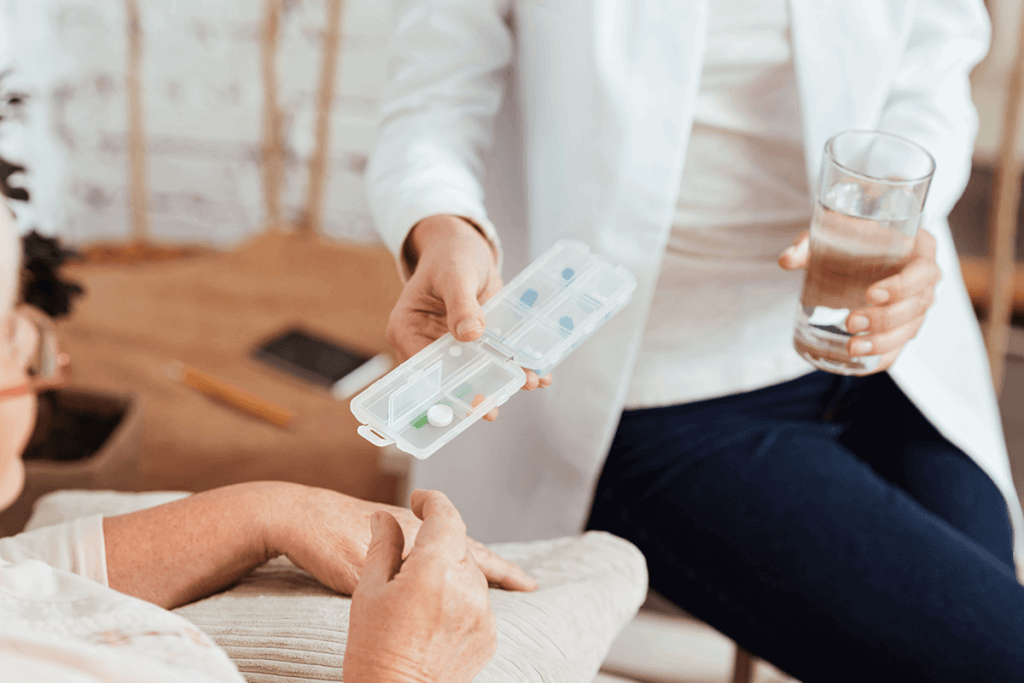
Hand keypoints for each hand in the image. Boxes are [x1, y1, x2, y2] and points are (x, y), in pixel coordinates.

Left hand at [266, 484, 537, 595]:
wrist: (290, 513)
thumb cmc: (323, 540)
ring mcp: (398, 526)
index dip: (502, 570)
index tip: (529, 584)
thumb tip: (422, 589)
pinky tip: (439, 572)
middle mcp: (413, 526)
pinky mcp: (381, 530)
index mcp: (416, 533)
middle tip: (521, 582)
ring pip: (446, 548)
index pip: (473, 553)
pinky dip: (444, 562)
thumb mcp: (361, 567)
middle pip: (466, 548)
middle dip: (493, 566)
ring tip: (489, 576)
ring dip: (470, 562)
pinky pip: (426, 549)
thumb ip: (394, 575)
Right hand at [344, 490, 498, 682]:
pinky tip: (435, 611)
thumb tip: (383, 518)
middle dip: (439, 540)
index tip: (421, 499)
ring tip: (421, 588)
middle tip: (412, 552)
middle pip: (460, 544)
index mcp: (434, 569)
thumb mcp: (367, 587)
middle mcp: (465, 587)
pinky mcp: (487, 634)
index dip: (432, 501)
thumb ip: (383, 544)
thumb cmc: (372, 645)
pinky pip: (478, 600)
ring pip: (471, 571)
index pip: (445, 516)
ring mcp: (482, 613)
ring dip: (451, 568)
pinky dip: (461, 596)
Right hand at [388, 215, 551, 420]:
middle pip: (448, 377)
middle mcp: (427, 343)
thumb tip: (470, 333)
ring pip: (476, 372)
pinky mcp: (477, 342)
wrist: (466, 246)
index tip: (464, 401)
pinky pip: (495, 359)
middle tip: (492, 410)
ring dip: (501, 382)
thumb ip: (461, 304)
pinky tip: (539, 372)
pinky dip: (515, 366)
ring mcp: (454, 345)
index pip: (421, 367)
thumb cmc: (450, 255)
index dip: (442, 388)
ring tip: (529, 383)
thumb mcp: (454, 275)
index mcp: (408, 329)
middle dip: (473, 393)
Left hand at [779, 229, 940, 372]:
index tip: (871, 294)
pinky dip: (882, 359)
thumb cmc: (851, 234)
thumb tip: (787, 260)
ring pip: (909, 330)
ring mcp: (915, 306)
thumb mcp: (832, 230)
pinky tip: (859, 366)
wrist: (853, 246)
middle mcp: (923, 280)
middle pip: (917, 306)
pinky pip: (899, 348)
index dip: (902, 286)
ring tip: (852, 347)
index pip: (922, 272)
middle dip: (885, 319)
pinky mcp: (900, 326)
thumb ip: (810, 242)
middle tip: (851, 322)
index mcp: (919, 249)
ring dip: (882, 343)